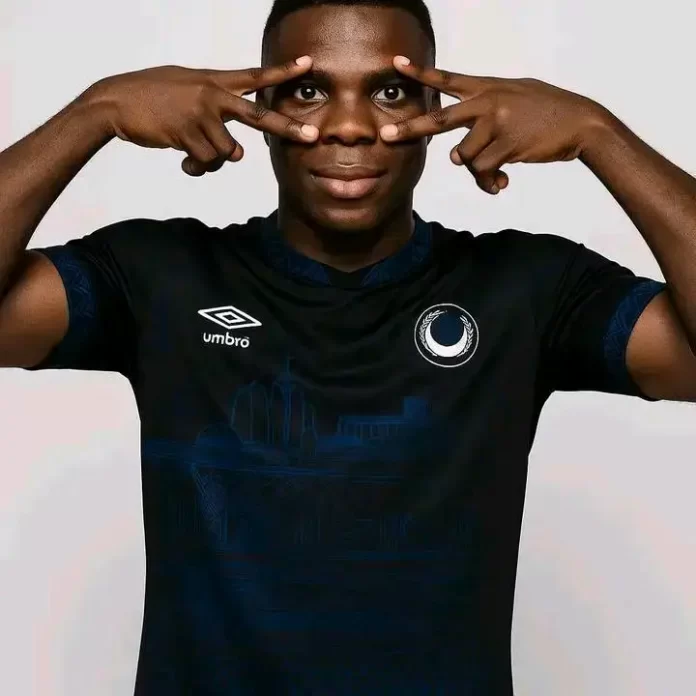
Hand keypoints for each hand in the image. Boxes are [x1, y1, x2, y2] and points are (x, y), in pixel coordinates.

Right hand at [88, 57, 318, 175]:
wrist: (115, 102)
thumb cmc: (151, 97)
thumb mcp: (185, 88)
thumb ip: (214, 113)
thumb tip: (236, 154)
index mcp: (213, 80)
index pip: (254, 76)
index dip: (282, 72)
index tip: (308, 64)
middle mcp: (212, 95)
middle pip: (258, 117)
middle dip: (286, 128)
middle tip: (312, 137)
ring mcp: (201, 115)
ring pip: (229, 153)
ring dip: (214, 160)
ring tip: (194, 152)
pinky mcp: (188, 135)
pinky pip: (207, 163)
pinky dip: (197, 168)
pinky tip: (184, 161)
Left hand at [380, 56, 607, 193]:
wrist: (581, 123)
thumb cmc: (547, 112)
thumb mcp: (516, 97)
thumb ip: (485, 115)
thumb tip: (459, 155)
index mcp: (487, 88)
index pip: (448, 79)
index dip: (421, 73)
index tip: (396, 65)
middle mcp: (487, 102)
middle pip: (439, 119)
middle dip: (411, 129)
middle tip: (386, 136)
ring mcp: (496, 123)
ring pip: (463, 156)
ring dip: (476, 172)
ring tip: (494, 175)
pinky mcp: (506, 145)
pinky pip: (482, 171)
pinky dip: (490, 183)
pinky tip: (503, 184)